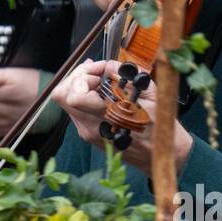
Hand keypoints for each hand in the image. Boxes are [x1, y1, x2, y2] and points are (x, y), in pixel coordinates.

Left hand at [53, 59, 192, 175]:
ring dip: (80, 86)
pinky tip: (103, 93)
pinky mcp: (88, 134)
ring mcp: (87, 132)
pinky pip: (76, 110)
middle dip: (77, 77)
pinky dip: (84, 96)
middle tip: (97, 73)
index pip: (73, 96)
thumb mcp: (150, 93)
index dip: (82, 76)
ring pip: (67, 102)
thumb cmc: (159, 124)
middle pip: (62, 96)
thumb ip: (126, 76)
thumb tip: (106, 66)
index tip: (101, 71)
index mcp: (108, 117)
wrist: (159, 154)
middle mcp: (91, 127)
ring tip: (102, 81)